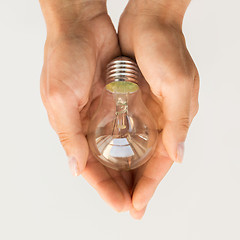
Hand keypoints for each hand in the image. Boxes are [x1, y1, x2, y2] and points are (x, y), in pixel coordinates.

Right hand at [40, 1, 131, 211]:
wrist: (82, 27)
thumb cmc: (65, 57)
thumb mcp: (59, 97)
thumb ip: (68, 133)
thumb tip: (75, 167)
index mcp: (72, 128)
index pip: (89, 168)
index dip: (104, 188)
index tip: (121, 205)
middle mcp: (89, 125)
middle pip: (107, 164)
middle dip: (120, 185)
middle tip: (136, 206)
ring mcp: (105, 113)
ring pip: (120, 150)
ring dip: (130, 169)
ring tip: (144, 188)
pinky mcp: (119, 101)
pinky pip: (129, 128)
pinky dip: (137, 144)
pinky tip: (147, 157)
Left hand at [118, 0, 198, 217]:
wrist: (147, 21)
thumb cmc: (164, 46)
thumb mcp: (176, 82)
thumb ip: (178, 121)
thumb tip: (177, 156)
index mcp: (174, 118)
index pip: (160, 163)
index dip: (149, 185)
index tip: (136, 205)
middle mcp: (161, 120)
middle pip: (148, 162)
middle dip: (137, 185)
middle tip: (126, 208)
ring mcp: (146, 112)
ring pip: (136, 150)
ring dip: (127, 171)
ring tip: (117, 192)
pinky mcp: (132, 102)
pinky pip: (127, 133)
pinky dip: (120, 149)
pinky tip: (111, 160)